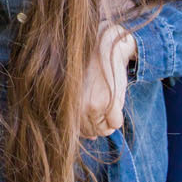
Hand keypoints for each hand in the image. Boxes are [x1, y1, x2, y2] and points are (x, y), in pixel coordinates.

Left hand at [78, 23, 136, 138]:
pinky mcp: (106, 104)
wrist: (102, 44)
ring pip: (104, 130)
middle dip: (99, 122)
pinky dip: (118, 116)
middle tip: (101, 101)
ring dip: (109, 119)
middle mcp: (73, 108)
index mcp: (63, 104)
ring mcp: (89, 107)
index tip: (92, 109)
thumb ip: (79, 113)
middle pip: (91, 133)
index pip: (75, 132)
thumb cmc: (89, 66)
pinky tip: (113, 98)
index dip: (87, 125)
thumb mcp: (77, 89)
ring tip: (106, 98)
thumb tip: (91, 138)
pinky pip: (115, 124)